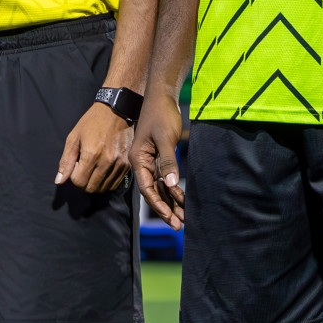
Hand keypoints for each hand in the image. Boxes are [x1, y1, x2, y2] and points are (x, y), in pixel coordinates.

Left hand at [57, 101, 132, 192]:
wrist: (115, 112)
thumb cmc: (91, 123)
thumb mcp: (73, 137)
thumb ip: (66, 161)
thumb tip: (59, 181)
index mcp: (91, 154)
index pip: (78, 182)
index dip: (73, 176)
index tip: (76, 164)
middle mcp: (107, 161)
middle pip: (91, 188)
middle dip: (83, 182)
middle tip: (83, 167)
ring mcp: (119, 164)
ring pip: (103, 188)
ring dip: (95, 183)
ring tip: (94, 167)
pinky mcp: (127, 165)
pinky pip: (115, 184)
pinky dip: (106, 182)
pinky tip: (103, 169)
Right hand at [130, 89, 185, 228]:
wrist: (162, 96)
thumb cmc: (162, 115)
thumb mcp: (166, 138)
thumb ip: (168, 162)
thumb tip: (170, 185)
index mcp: (138, 158)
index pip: (146, 188)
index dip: (158, 205)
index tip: (171, 219)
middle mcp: (142, 162)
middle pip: (152, 191)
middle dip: (165, 209)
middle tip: (179, 226)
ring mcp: (150, 160)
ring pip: (160, 187)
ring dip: (171, 202)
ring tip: (184, 218)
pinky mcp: (159, 157)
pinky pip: (164, 178)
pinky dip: (173, 190)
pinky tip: (183, 200)